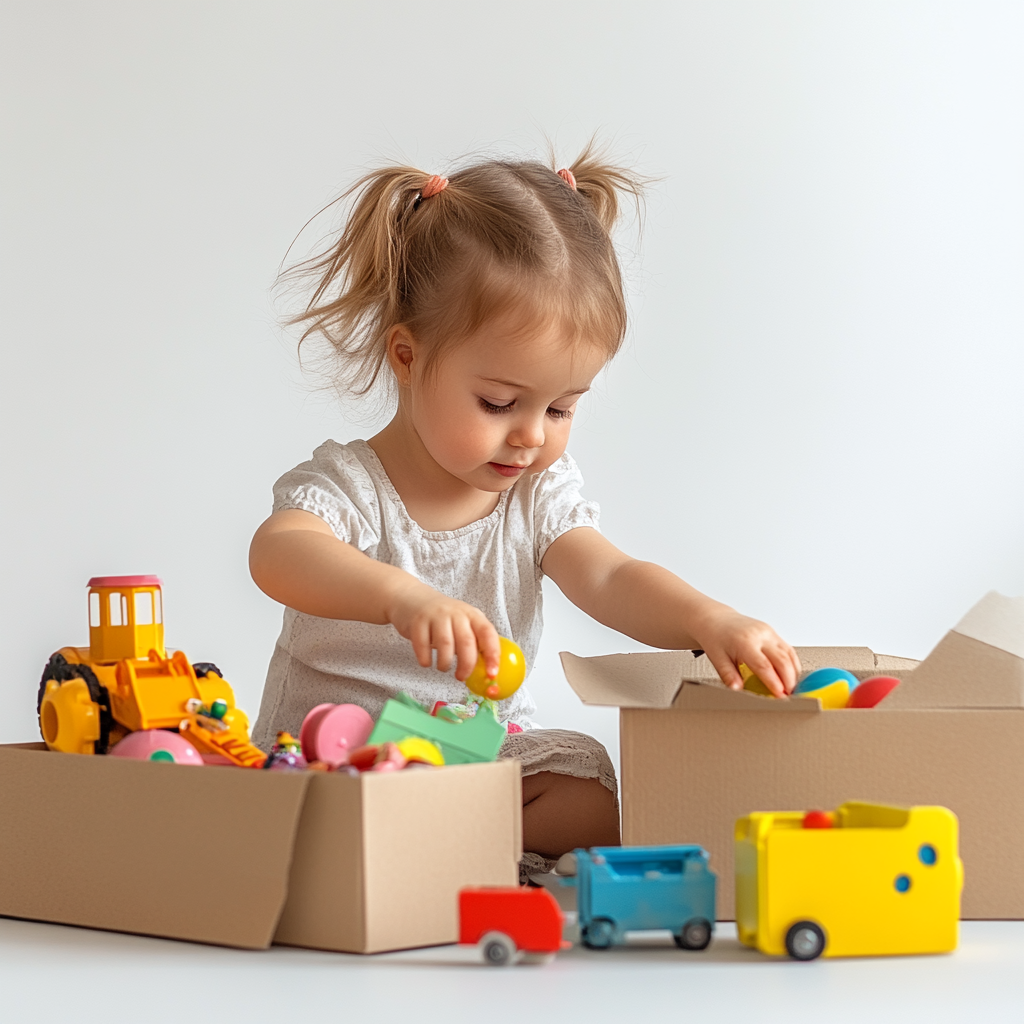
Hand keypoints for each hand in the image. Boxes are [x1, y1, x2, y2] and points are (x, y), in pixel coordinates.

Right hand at [386, 579, 500, 681]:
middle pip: (466, 641)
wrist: (413, 599)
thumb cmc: (443, 618)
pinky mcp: (418, 621)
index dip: (492, 654)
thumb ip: (474, 642)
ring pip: (445, 644)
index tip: (491, 673)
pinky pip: (423, 644)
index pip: (488, 633)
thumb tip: (486, 671)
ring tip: (443, 668)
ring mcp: (436, 615)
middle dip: (466, 665)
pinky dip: (425, 659)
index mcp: (472, 615)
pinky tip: (426, 662)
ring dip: (445, 663)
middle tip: (461, 677)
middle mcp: (456, 612)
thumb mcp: (463, 624)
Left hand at [692, 607, 800, 697]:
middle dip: (789, 681)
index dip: (774, 683)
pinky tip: (791, 676)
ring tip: (792, 690)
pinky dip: (792, 664)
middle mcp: (760, 635)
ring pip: (789, 654)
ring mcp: (768, 632)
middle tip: (789, 697)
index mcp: (745, 642)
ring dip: (794, 674)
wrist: (716, 619)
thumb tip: (737, 690)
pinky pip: (788, 649)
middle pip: (782, 660)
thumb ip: (728, 675)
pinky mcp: (773, 632)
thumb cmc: (716, 637)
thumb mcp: (717, 658)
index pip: (764, 665)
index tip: (780, 696)